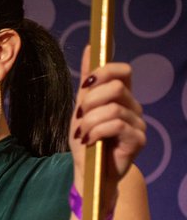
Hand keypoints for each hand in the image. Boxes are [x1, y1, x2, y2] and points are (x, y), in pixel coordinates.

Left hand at [71, 47, 145, 209]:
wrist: (88, 172)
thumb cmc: (86, 141)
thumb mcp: (81, 108)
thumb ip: (87, 82)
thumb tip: (89, 48)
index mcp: (121, 96)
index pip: (122, 70)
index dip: (104, 72)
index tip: (85, 86)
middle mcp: (133, 106)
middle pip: (116, 87)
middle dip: (91, 101)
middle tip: (80, 117)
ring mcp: (138, 123)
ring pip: (112, 108)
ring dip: (89, 121)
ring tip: (82, 134)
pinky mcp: (138, 140)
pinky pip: (116, 125)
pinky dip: (96, 131)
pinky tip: (88, 141)